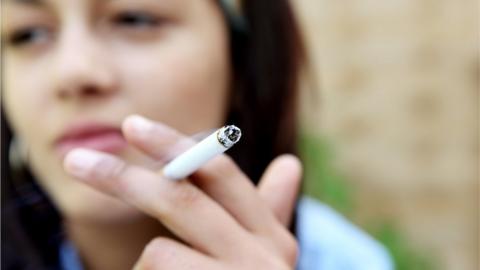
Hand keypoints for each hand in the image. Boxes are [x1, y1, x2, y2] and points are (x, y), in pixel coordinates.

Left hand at [63, 115, 301, 269]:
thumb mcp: (263, 258)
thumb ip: (269, 212)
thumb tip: (291, 164)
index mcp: (273, 236)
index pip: (221, 174)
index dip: (176, 146)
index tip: (132, 126)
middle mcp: (263, 259)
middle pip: (181, 199)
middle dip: (123, 177)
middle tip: (77, 162)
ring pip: (159, 254)